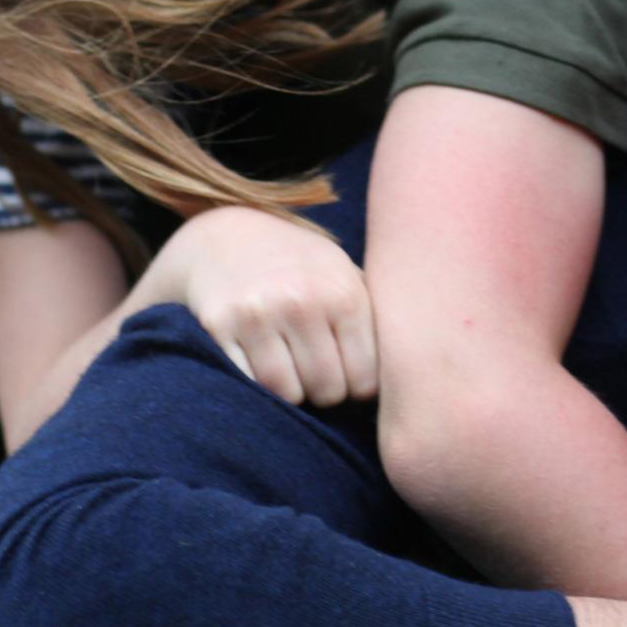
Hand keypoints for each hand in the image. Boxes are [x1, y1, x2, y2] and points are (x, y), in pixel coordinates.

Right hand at [170, 205, 377, 407]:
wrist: (226, 233)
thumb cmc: (298, 264)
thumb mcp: (343, 273)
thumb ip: (373, 316)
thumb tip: (406, 369)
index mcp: (343, 292)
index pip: (365, 379)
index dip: (358, 389)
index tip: (349, 379)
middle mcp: (303, 302)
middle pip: (326, 390)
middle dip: (325, 392)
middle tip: (318, 376)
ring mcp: (258, 314)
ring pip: (286, 393)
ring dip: (291, 392)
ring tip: (292, 372)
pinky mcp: (220, 325)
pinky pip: (247, 382)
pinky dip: (256, 386)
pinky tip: (262, 366)